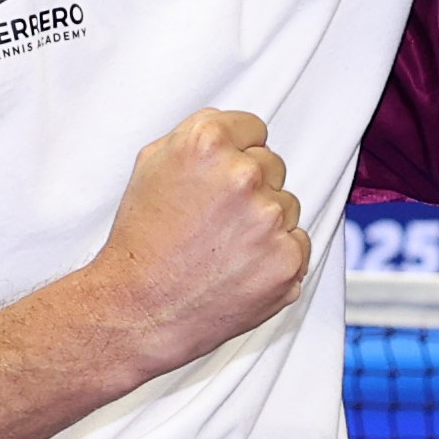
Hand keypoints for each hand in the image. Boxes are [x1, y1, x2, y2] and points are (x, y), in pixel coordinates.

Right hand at [86, 109, 313, 371]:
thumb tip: (234, 133)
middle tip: (215, 219)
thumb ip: (197, 138)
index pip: (254, 128)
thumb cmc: (142, 243)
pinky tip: (239, 267)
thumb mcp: (151, 166)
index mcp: (207, 142)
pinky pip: (298, 243)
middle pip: (272, 165)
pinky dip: (275, 256)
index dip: (235, 154)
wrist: (140, 310)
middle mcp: (243, 175)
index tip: (220, 178)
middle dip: (249, 189)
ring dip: (264, 222)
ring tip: (223, 247)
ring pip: (287, 205)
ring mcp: (270, 219)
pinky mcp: (288, 259)